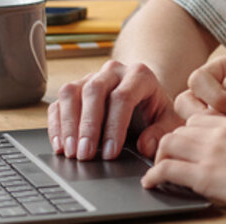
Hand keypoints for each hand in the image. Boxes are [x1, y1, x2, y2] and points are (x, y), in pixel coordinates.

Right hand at [47, 60, 202, 160]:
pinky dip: (56, 124)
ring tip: (71, 152)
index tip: (110, 153)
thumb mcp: (169, 121)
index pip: (123, 97)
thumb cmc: (156, 110)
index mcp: (140, 75)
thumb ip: (162, 132)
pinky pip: (59, 102)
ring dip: (68, 124)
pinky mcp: (75, 88)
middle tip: (85, 154)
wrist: (144, 96)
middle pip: (94, 91)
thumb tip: (145, 145)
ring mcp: (90, 77)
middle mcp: (113, 71)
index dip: (115, 126)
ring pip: (71, 92)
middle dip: (88, 126)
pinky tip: (61, 145)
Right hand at [182, 56, 225, 141]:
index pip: (199, 79)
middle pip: (187, 100)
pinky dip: (211, 144)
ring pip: (191, 122)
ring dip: (204, 131)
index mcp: (225, 70)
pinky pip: (206, 140)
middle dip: (202, 114)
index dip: (213, 94)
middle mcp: (217, 90)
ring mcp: (219, 113)